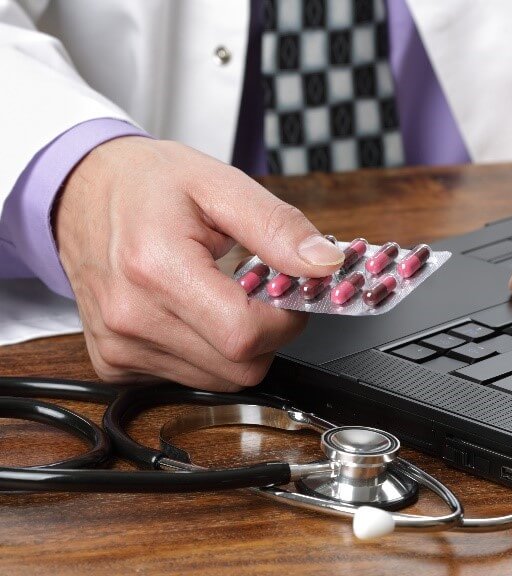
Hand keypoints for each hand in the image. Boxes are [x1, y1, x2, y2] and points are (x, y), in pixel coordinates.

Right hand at [55, 137, 344, 390]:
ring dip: (238, 345)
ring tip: (220, 295)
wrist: (80, 192)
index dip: (286, 318)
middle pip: (239, 366)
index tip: (288, 291)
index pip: (247, 333)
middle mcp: (131, 317)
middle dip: (268, 333)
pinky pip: (188, 379)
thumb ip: (278, 227)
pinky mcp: (114, 363)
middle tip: (256, 290)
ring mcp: (120, 346)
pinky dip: (207, 352)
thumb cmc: (146, 185)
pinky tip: (194, 312)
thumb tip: (325, 264)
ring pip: (219, 380)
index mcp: (157, 268)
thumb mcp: (220, 184)